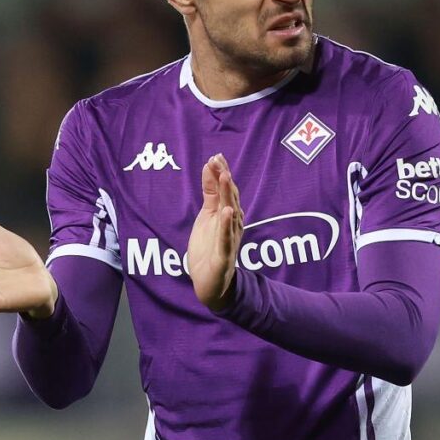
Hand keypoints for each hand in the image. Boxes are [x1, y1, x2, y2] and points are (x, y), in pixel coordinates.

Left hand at [187, 154, 243, 310]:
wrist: (209, 283)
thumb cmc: (209, 247)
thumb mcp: (206, 216)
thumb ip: (210, 193)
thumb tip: (209, 167)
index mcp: (228, 215)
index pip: (227, 190)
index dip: (222, 173)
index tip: (216, 156)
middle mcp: (232, 225)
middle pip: (231, 198)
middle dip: (225, 180)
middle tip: (218, 161)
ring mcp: (230, 240)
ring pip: (231, 215)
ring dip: (229, 196)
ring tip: (225, 178)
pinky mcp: (224, 256)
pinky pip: (227, 239)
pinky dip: (226, 225)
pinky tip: (226, 212)